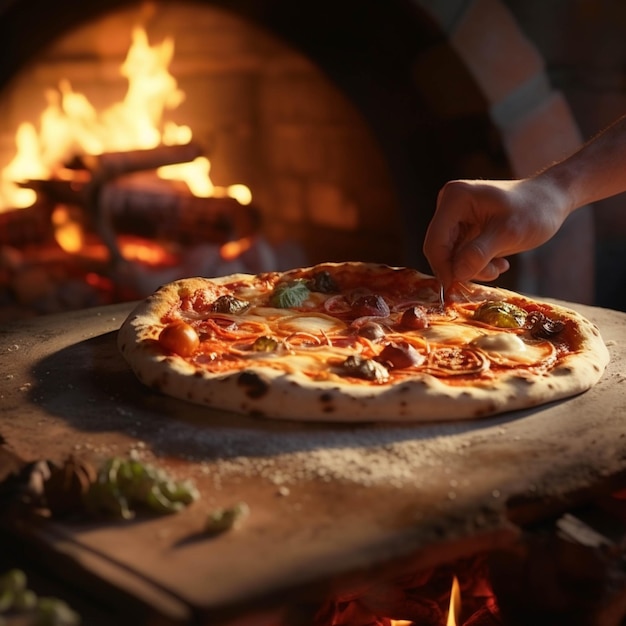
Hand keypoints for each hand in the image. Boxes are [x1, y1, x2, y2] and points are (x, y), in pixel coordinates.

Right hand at [423, 178, 567, 286]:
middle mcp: (448, 205)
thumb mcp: (510, 232)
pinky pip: (460, 255)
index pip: (435, 241)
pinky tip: (499, 261)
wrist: (550, 200)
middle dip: (463, 267)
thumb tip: (456, 274)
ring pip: (450, 256)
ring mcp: (454, 216)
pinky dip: (477, 264)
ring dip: (474, 268)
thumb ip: (480, 253)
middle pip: (440, 250)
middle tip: (493, 272)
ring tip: (501, 265)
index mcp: (455, 198)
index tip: (456, 290)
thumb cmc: (535, 210)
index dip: (443, 267)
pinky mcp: (462, 227)